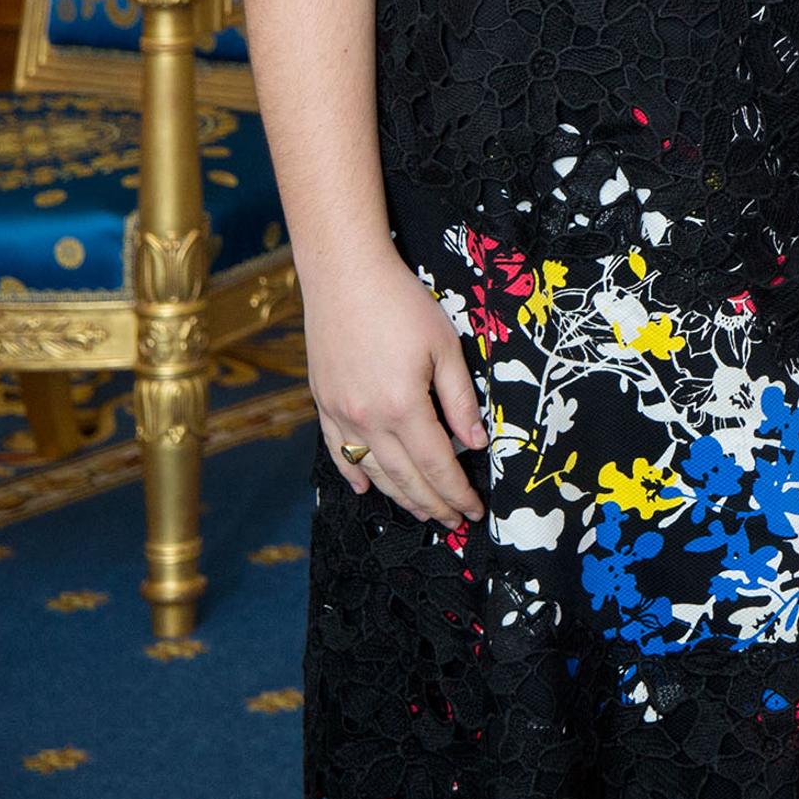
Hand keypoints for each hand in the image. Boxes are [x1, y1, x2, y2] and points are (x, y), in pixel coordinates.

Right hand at [304, 248, 486, 529]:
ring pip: (372, 471)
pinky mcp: (323, 403)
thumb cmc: (403, 304)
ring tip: (422, 512)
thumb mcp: (446, 347)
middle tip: (454, 521)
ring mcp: (339, 415)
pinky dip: (354, 473)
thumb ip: (460, 400)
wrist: (344, 277)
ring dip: (398, 496)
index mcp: (404, 407)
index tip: (473, 510)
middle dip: (433, 503)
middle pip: (404, 477)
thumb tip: (476, 443)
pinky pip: (338, 451)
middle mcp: (367, 420)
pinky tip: (367, 488)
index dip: (456, 492)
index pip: (437, 465)